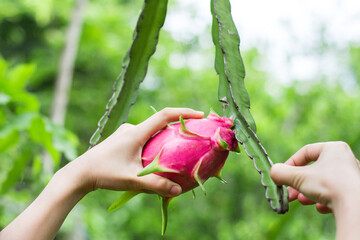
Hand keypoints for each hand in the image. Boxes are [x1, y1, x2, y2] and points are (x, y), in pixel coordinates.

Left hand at [69, 107, 203, 196]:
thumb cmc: (104, 173)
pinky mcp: (122, 140)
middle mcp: (131, 129)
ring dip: (165, 136)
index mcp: (136, 132)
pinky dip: (155, 142)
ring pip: (151, 131)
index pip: (164, 115)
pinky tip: (156, 156)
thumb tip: (178, 189)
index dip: (183, 112)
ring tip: (178, 147)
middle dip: (177, 125)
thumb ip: (156, 184)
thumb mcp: (132, 179)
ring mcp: (126, 133)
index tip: (200, 115)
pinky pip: (144, 137)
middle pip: (160, 122)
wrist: (80, 173)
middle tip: (193, 134)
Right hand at [271, 142, 359, 212]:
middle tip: (289, 192)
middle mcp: (344, 159)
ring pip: (322, 182)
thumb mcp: (298, 177)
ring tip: (302, 201)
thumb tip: (272, 172)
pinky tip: (320, 207)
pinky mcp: (354, 191)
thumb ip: (281, 173)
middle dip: (298, 183)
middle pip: (313, 170)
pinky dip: (324, 199)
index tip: (282, 175)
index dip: (290, 164)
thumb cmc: (329, 185)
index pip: (306, 152)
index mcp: (333, 148)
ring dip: (308, 192)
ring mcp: (350, 176)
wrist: (355, 207)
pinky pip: (334, 193)